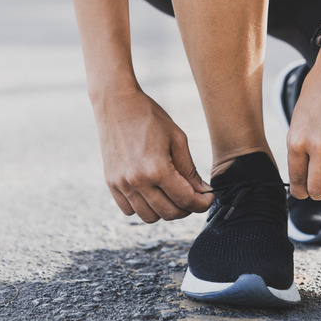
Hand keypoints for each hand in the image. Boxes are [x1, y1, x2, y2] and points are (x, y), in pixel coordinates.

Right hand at [93, 87, 213, 222]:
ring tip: (172, 195)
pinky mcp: (111, 183)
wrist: (116, 103)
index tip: (208, 198)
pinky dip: (143, 207)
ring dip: (165, 210)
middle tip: (193, 197)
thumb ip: (189, 169)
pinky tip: (152, 193)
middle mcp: (137, 181)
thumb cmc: (149, 116)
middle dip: (186, 209)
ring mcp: (121, 184)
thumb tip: (202, 192)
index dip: (202, 203)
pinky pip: (129, 210)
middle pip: (169, 213)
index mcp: (157, 169)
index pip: (186, 200)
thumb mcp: (177, 139)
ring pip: (149, 217)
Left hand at [286, 52, 320, 199]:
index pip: (296, 181)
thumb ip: (299, 145)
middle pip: (316, 190)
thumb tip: (303, 173)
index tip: (306, 190)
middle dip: (320, 192)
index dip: (301, 191)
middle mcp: (315, 146)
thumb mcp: (298, 120)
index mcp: (296, 140)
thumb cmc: (317, 94)